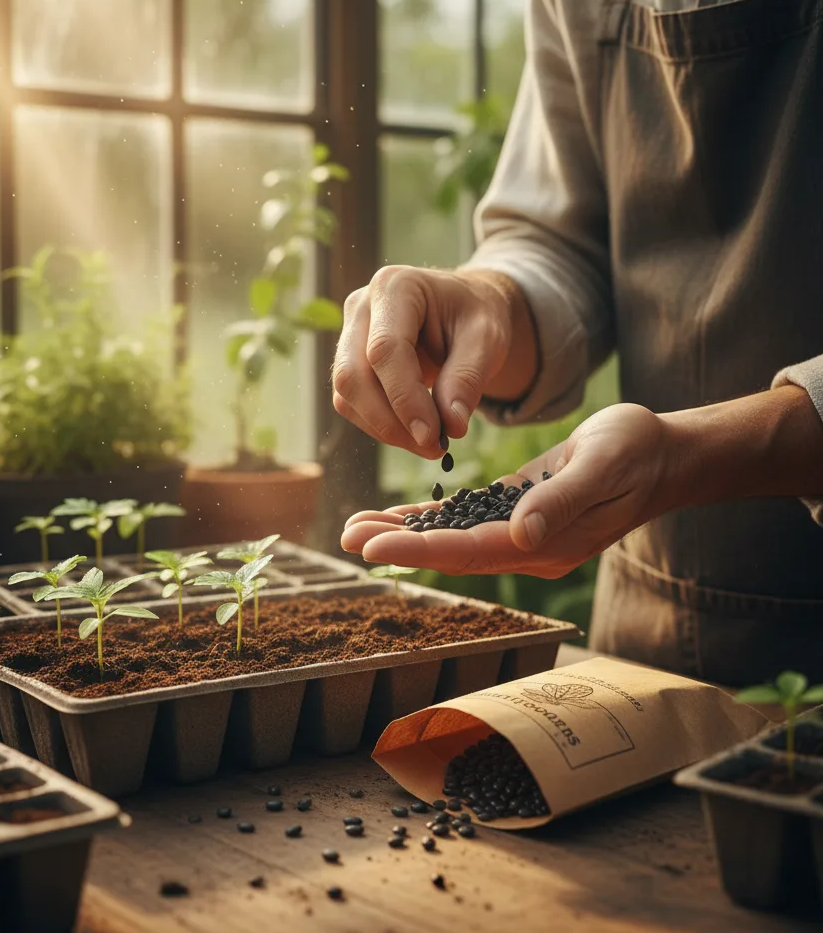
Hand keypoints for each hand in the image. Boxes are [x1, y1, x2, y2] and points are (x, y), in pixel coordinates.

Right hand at [331, 266, 534, 455]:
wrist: (462, 310)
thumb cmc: (474, 315)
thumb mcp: (487, 339)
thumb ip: (468, 378)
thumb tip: (451, 426)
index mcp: (395, 286)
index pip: (385, 349)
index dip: (405, 398)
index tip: (432, 435)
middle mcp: (360, 306)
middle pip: (353, 374)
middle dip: (389, 421)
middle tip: (432, 447)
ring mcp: (348, 333)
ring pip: (346, 394)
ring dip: (384, 428)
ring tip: (429, 443)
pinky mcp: (348, 361)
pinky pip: (351, 402)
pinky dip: (380, 425)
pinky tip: (413, 431)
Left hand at [340, 403, 674, 577]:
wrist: (661, 452)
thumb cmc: (636, 453)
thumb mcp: (603, 466)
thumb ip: (561, 502)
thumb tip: (520, 535)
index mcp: (545, 543)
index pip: (468, 552)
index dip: (418, 551)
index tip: (372, 548)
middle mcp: (527, 546)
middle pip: (450, 553)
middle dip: (397, 546)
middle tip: (345, 537)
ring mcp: (521, 532)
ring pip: (451, 539)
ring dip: (404, 535)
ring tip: (355, 527)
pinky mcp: (517, 510)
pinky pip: (465, 521)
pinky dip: (429, 520)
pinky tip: (396, 517)